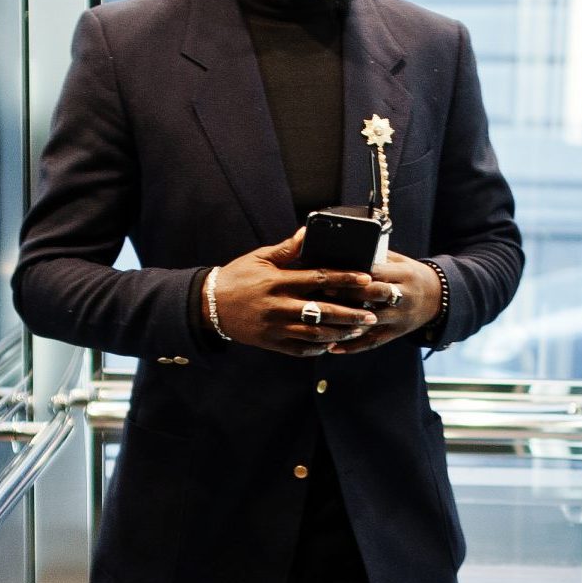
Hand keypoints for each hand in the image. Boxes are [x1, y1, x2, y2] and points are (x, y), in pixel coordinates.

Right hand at [210, 226, 380, 356]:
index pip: (318, 278)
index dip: (344, 278)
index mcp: (278, 281)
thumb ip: (287, 249)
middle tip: (373, 314)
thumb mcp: (259, 258)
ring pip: (315, 334)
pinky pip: (300, 349)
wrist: (208, 306)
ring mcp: (275, 328)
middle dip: (351, 313)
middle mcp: (278, 306)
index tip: (365, 278)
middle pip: (322, 311)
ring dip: (340, 333)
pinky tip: (333, 344)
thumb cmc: (237, 277)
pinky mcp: (271, 344)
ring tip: (360, 331)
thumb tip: (308, 232)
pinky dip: (319, 348)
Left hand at [312, 249, 441, 354]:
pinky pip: (374, 342)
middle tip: (322, 292)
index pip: (378, 273)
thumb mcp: (400, 261)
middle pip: (374, 295)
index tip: (332, 272)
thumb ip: (378, 257)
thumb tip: (346, 248)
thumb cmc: (410, 274)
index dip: (355, 274)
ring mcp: (401, 317)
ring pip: (371, 321)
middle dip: (348, 294)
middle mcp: (405, 296)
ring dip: (346, 323)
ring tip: (321, 324)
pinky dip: (353, 346)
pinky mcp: (397, 333)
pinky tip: (333, 349)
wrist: (439, 297)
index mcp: (404, 274)